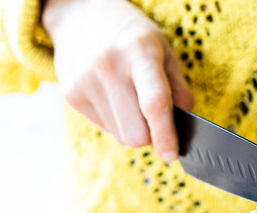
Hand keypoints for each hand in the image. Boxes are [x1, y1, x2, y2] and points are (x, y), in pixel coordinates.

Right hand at [43, 0, 192, 161]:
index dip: (165, 135)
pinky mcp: (71, 95)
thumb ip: (178, 87)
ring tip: (131, 101)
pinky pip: (104, 128)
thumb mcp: (163, 49)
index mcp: (140, 52)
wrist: (79, 15)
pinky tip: (114, 98)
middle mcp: (109, 66)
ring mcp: (85, 81)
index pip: (154, 103)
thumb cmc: (131, 36)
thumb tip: (185, 121)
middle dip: (151, 136)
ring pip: (120, 136)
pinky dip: (115, 121)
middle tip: (156, 121)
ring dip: (133, 129)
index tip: (171, 155)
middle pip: (135, 133)